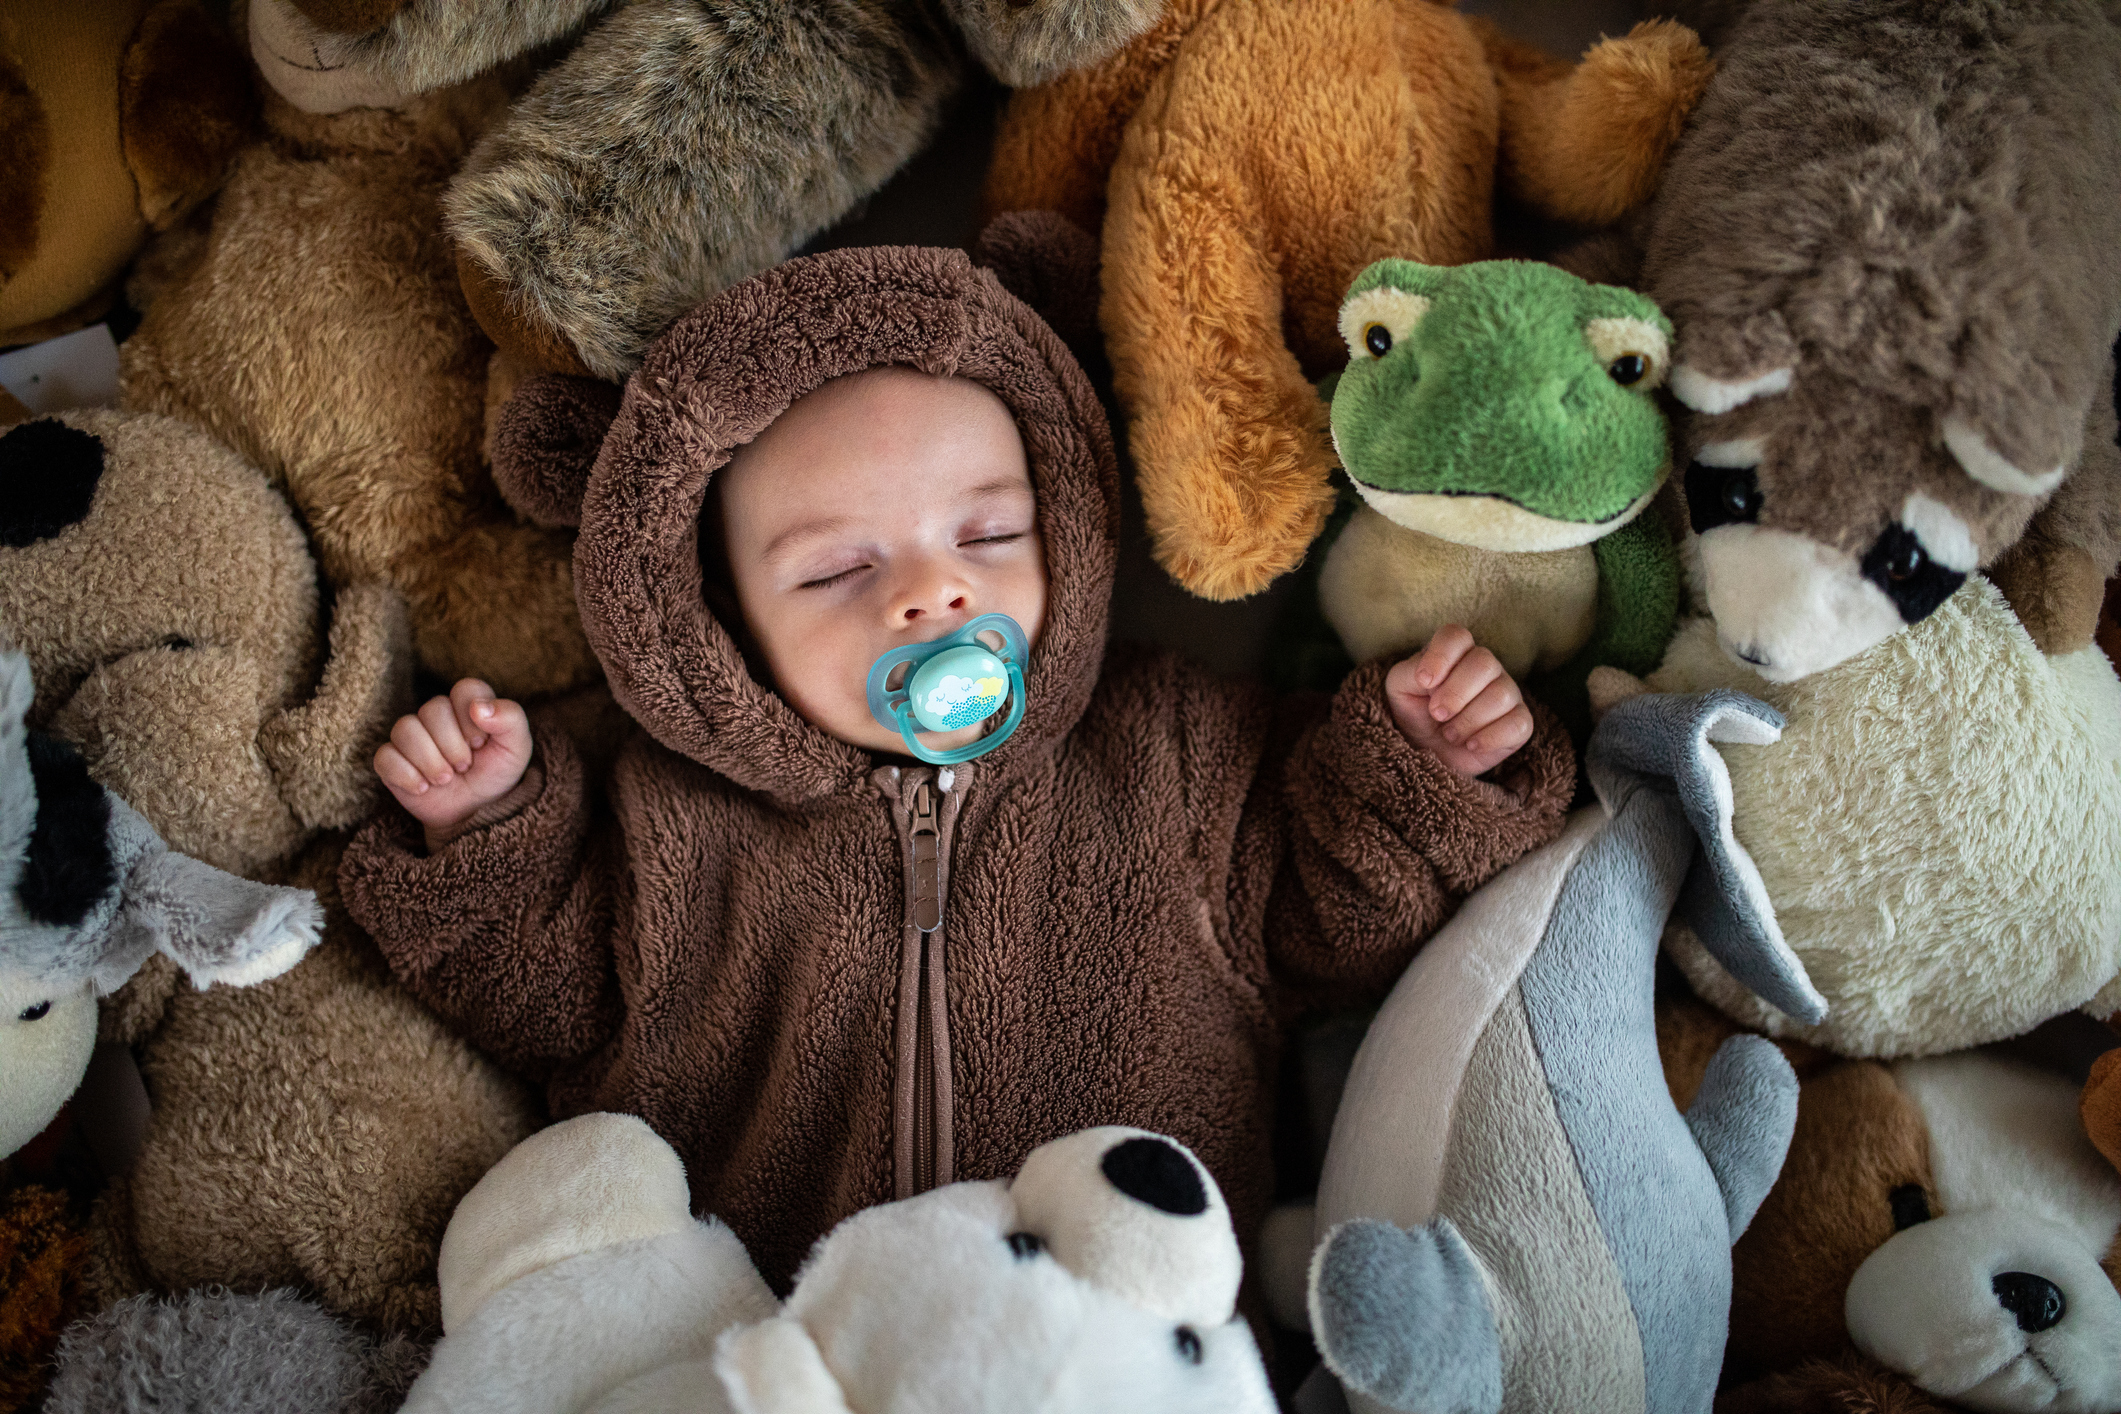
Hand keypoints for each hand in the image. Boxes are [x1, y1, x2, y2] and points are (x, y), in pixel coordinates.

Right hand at [373, 679, 532, 847]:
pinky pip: (385, 756)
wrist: (474, 812)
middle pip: (432, 709)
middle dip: (453, 746)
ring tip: (446, 779)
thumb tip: (480, 707)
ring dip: (430, 761)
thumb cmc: (495, 774)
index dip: (473, 718)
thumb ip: (510, 719)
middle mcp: (435, 715)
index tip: (481, 744)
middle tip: (465, 766)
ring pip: (405, 729)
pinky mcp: (389, 760)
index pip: (465, 689)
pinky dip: (407, 776)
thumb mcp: (516, 749)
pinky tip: (423, 788)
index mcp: (467, 705)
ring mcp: (410, 736)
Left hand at [1385, 626, 1533, 777]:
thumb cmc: (1416, 714)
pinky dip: (1490, 738)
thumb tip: (1429, 677)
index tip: (1424, 682)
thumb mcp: (1400, 690)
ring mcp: (1508, 693)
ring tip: (1450, 734)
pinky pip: (1518, 724)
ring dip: (1468, 720)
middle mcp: (1486, 668)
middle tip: (1437, 714)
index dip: (1441, 656)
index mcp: (1456, 653)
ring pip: (1501, 695)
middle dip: (1455, 693)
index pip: (1456, 636)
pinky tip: (1471, 744)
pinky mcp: (1520, 723)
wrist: (1429, 754)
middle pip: (1484, 663)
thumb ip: (1408, 673)